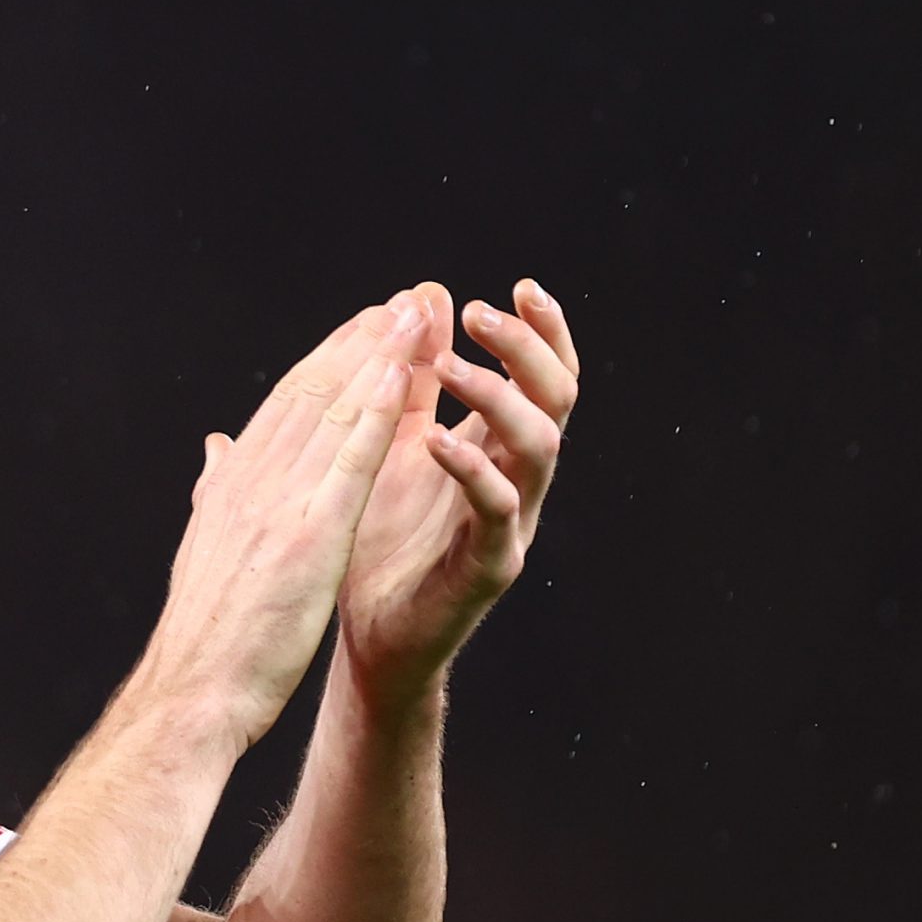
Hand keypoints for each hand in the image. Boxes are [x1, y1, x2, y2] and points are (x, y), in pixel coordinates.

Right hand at [129, 300, 430, 757]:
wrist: (191, 695)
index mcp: (230, 488)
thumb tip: (213, 452)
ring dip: (374, 356)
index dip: (325, 364)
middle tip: (399, 301)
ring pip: (332, 411)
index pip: (283, 410)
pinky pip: (348, 459)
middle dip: (356, 343)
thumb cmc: (203, 641)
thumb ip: (216, 494)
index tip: (359, 331)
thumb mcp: (204, 551)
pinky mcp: (306, 532)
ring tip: (411, 313)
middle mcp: (250, 481)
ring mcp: (277, 503)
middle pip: (310, 395)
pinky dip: (374, 410)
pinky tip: (400, 374)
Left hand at [330, 278, 581, 708]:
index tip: (519, 286)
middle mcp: (517, 480)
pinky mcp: (488, 567)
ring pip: (539, 449)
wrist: (364, 635)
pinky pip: (496, 513)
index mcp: (497, 447)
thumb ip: (413, 379)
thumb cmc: (379, 540)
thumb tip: (428, 294)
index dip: (543, 331)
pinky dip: (470, 471)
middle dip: (526, 349)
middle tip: (481, 313)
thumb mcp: (391, 442)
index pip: (545, 377)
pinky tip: (434, 439)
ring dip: (498, 397)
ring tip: (449, 365)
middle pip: (557, 400)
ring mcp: (510, 524)